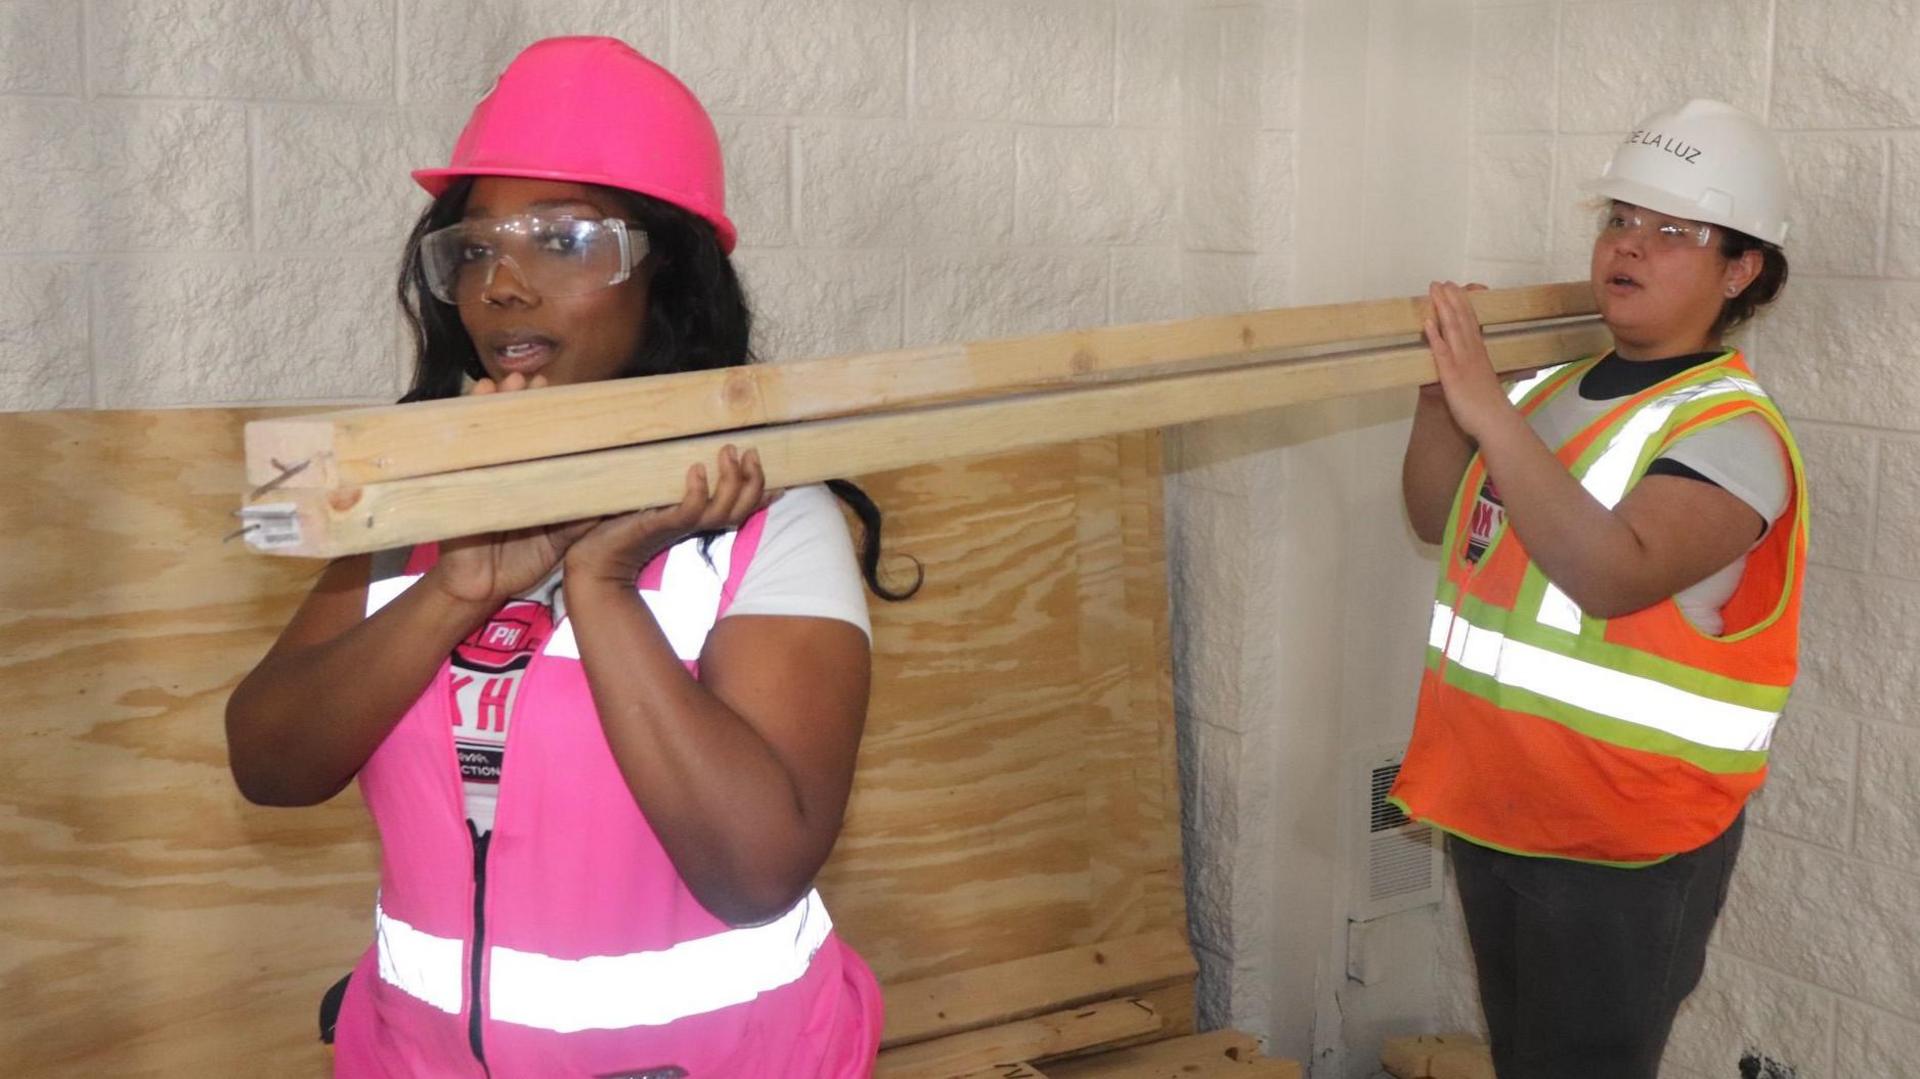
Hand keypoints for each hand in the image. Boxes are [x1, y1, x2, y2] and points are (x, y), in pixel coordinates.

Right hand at [430, 372, 597, 604]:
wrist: (483, 587)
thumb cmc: (522, 557)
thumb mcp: (560, 535)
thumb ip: (585, 515)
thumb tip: (621, 494)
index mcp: (536, 477)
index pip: (545, 437)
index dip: (552, 414)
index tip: (562, 391)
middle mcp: (509, 469)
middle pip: (516, 426)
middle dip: (524, 399)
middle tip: (536, 381)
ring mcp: (482, 472)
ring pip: (488, 429)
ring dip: (496, 402)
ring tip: (507, 384)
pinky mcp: (458, 483)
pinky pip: (459, 449)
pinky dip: (464, 423)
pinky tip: (475, 398)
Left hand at [563, 445, 775, 586]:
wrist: (592, 558)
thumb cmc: (616, 526)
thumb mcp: (649, 498)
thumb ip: (664, 484)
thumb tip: (679, 457)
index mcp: (696, 518)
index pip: (740, 509)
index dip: (762, 496)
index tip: (780, 479)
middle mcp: (693, 524)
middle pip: (740, 511)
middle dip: (753, 481)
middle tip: (748, 450)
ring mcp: (677, 526)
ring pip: (722, 512)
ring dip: (731, 481)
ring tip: (727, 452)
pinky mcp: (657, 526)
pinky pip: (687, 512)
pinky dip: (697, 492)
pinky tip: (696, 470)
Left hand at [1422, 281, 1513, 438]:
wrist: (1495, 422)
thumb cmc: (1489, 407)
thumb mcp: (1486, 382)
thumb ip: (1480, 371)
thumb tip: (1479, 367)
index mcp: (1480, 353)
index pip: (1473, 322)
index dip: (1465, 304)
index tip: (1459, 288)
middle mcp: (1472, 352)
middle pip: (1462, 319)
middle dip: (1452, 299)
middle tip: (1443, 282)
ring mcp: (1462, 362)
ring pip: (1453, 328)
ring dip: (1443, 308)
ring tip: (1435, 290)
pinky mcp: (1452, 375)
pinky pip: (1442, 352)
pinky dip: (1435, 335)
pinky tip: (1428, 322)